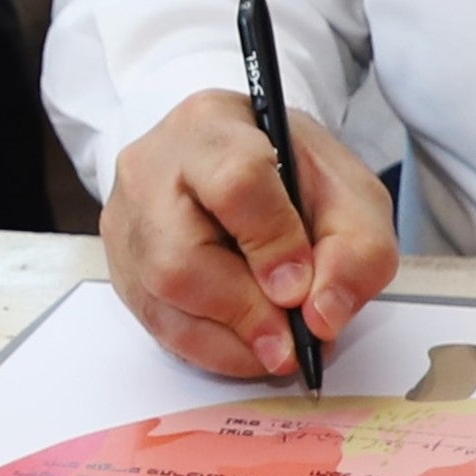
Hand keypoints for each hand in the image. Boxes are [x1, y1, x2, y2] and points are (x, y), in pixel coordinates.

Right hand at [101, 90, 398, 377]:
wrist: (239, 166)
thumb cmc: (290, 174)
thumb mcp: (350, 194)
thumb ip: (356, 250)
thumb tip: (321, 316)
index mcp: (212, 127)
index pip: (235, 184)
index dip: (272, 247)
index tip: (301, 290)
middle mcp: (150, 168)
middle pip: (179, 256)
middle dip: (244, 311)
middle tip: (291, 339)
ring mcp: (126, 220)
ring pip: (160, 298)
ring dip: (229, 339)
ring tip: (277, 344)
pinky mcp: (119, 265)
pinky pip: (155, 324)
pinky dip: (209, 348)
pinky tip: (245, 344)